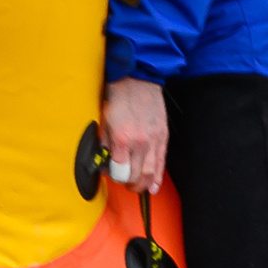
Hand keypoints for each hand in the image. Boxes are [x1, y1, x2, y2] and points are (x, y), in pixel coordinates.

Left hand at [100, 76, 168, 197]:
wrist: (137, 80)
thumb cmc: (118, 99)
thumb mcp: (104, 122)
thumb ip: (105, 145)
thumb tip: (105, 163)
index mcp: (122, 139)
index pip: (120, 172)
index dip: (115, 177)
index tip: (112, 174)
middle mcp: (139, 142)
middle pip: (136, 176)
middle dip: (129, 184)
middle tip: (124, 182)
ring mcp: (154, 141)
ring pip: (150, 173)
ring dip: (143, 185)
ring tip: (137, 187)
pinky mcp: (163, 137)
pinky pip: (161, 163)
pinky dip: (158, 178)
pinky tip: (154, 186)